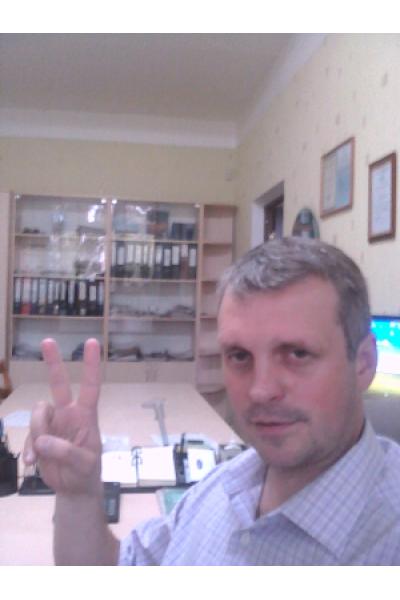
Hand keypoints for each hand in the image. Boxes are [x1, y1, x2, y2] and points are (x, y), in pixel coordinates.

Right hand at [23, 338, 102, 495]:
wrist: (74, 488)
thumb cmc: (87, 472)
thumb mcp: (84, 464)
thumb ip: (66, 452)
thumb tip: (42, 440)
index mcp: (86, 415)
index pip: (91, 386)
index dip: (90, 365)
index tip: (91, 342)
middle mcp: (68, 413)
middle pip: (59, 384)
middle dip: (53, 362)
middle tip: (47, 341)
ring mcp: (52, 423)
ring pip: (37, 413)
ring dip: (36, 433)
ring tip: (41, 455)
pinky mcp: (39, 436)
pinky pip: (28, 434)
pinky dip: (28, 449)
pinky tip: (31, 462)